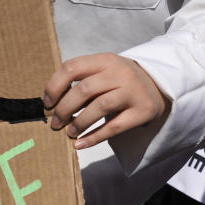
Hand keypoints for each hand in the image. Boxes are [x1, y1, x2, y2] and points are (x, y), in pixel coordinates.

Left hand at [43, 53, 170, 149]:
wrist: (156, 87)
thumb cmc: (117, 82)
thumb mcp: (101, 72)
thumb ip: (80, 82)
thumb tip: (50, 105)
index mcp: (105, 60)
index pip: (72, 67)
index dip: (54, 86)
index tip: (47, 104)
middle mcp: (121, 72)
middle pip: (84, 90)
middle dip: (64, 109)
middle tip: (55, 123)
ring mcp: (134, 91)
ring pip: (99, 107)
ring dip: (78, 123)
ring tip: (69, 133)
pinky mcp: (143, 111)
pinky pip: (114, 127)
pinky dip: (93, 137)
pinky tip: (80, 144)